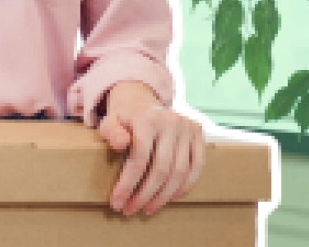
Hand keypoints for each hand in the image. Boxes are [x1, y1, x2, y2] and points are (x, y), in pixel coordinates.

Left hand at [97, 82, 205, 216]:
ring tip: (148, 208)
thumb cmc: (123, 118)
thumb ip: (111, 132)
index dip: (128, 185)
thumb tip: (121, 144)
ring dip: (164, 196)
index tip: (118, 203)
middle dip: (145, 195)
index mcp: (146, 119)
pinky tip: (170, 197)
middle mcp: (170, 121)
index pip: (139, 160)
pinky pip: (197, 166)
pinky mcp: (198, 133)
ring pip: (180, 172)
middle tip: (132, 209)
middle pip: (161, 169)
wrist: (141, 100)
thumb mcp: (109, 122)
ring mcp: (187, 127)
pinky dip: (185, 185)